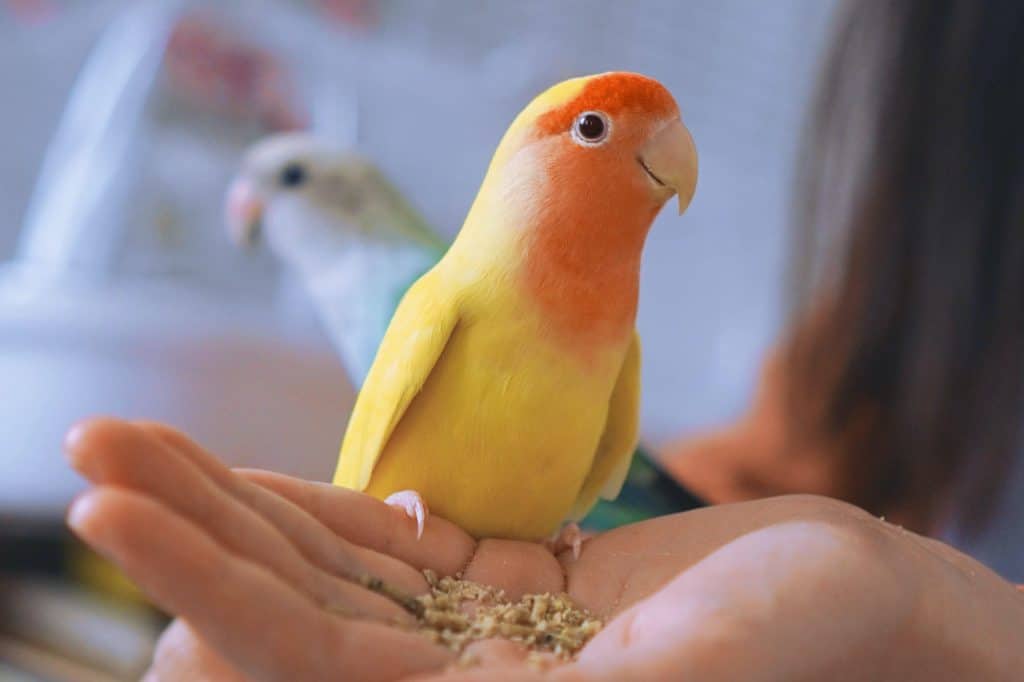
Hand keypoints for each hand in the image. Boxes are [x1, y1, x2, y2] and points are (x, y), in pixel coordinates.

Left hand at [65, 419, 1023, 680]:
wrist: (855, 600)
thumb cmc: (804, 635)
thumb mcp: (701, 665)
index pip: (307, 655)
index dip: (205, 580)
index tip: (109, 510)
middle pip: (293, 603)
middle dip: (190, 526)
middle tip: (91, 443)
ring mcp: (479, 639)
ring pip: (330, 566)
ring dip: (235, 502)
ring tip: (139, 441)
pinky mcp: (510, 586)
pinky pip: (393, 545)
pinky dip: (320, 505)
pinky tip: (251, 477)